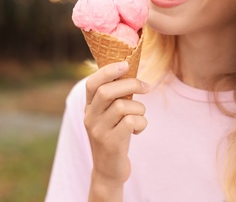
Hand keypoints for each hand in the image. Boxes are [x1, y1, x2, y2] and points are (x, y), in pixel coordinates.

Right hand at [84, 61, 148, 200]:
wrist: (108, 171)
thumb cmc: (114, 137)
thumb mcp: (108, 116)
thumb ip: (114, 98)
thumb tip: (130, 74)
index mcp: (89, 108)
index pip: (92, 83)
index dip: (108, 71)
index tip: (125, 64)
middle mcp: (90, 118)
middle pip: (107, 91)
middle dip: (131, 84)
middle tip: (146, 87)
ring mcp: (99, 131)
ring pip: (124, 106)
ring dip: (140, 109)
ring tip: (139, 118)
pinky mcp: (111, 143)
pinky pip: (132, 122)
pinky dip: (142, 123)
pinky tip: (138, 130)